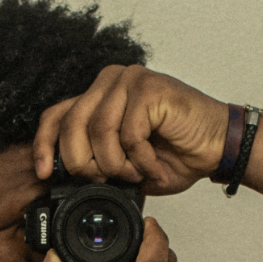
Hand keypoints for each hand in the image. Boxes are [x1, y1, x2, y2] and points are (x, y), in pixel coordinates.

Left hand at [33, 65, 228, 195]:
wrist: (217, 148)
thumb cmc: (176, 154)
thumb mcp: (124, 164)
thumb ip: (96, 162)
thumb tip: (66, 180)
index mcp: (99, 96)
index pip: (56, 115)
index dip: (44, 146)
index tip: (45, 174)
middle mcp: (110, 81)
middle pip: (72, 124)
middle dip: (84, 164)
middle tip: (108, 181)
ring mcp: (130, 80)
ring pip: (98, 131)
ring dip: (116, 165)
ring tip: (136, 175)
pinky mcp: (149, 88)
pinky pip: (129, 134)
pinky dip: (140, 161)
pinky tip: (154, 168)